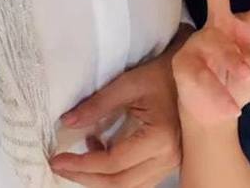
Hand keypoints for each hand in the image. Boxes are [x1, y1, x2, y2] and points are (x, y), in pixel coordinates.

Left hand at [50, 32, 189, 187]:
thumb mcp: (128, 83)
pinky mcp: (168, 163)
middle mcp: (168, 158)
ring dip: (99, 179)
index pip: (113, 163)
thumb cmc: (162, 73)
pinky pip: (137, 181)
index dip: (82, 164)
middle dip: (86, 177)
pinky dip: (115, 174)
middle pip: (119, 183)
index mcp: (159, 138)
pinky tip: (101, 152)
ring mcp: (170, 164)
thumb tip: (67, 123)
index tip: (58, 158)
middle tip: (62, 165)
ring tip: (78, 160)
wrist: (191, 74)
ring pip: (128, 187)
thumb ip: (97, 105)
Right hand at [172, 0, 249, 126]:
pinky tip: (228, 106)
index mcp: (244, 28)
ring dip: (235, 72)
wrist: (210, 117)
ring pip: (223, 47)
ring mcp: (200, 40)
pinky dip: (221, 95)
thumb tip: (243, 61)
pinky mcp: (184, 60)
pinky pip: (207, 75)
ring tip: (239, 93)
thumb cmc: (237, 87)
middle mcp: (220, 26)